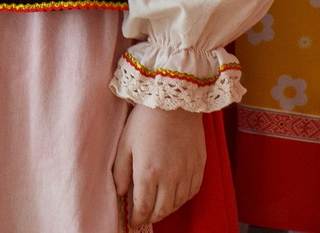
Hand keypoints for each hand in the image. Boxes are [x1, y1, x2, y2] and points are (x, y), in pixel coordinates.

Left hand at [112, 103, 205, 229]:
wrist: (174, 99)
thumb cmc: (145, 119)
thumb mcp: (125, 143)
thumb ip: (120, 171)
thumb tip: (120, 193)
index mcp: (148, 173)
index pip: (143, 207)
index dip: (137, 218)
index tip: (132, 222)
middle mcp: (170, 178)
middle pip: (162, 210)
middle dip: (151, 217)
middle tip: (144, 216)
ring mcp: (187, 172)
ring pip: (178, 203)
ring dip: (167, 209)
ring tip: (158, 206)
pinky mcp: (199, 165)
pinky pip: (192, 191)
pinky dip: (182, 198)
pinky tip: (175, 194)